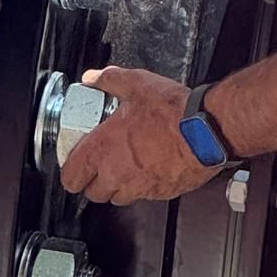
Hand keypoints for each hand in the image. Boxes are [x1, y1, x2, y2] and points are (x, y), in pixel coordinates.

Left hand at [60, 66, 214, 205]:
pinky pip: (144, 196)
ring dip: (117, 187)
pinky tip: (150, 168)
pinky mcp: (161, 193)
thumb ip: (110, 80)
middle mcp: (117, 173)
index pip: (72, 177)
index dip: (71, 174)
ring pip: (118, 198)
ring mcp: (140, 187)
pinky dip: (143, 186)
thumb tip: (94, 78)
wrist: (206, 130)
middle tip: (100, 166)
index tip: (74, 167)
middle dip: (94, 182)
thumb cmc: (172, 112)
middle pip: (93, 193)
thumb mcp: (136, 84)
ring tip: (125, 168)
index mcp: (103, 149)